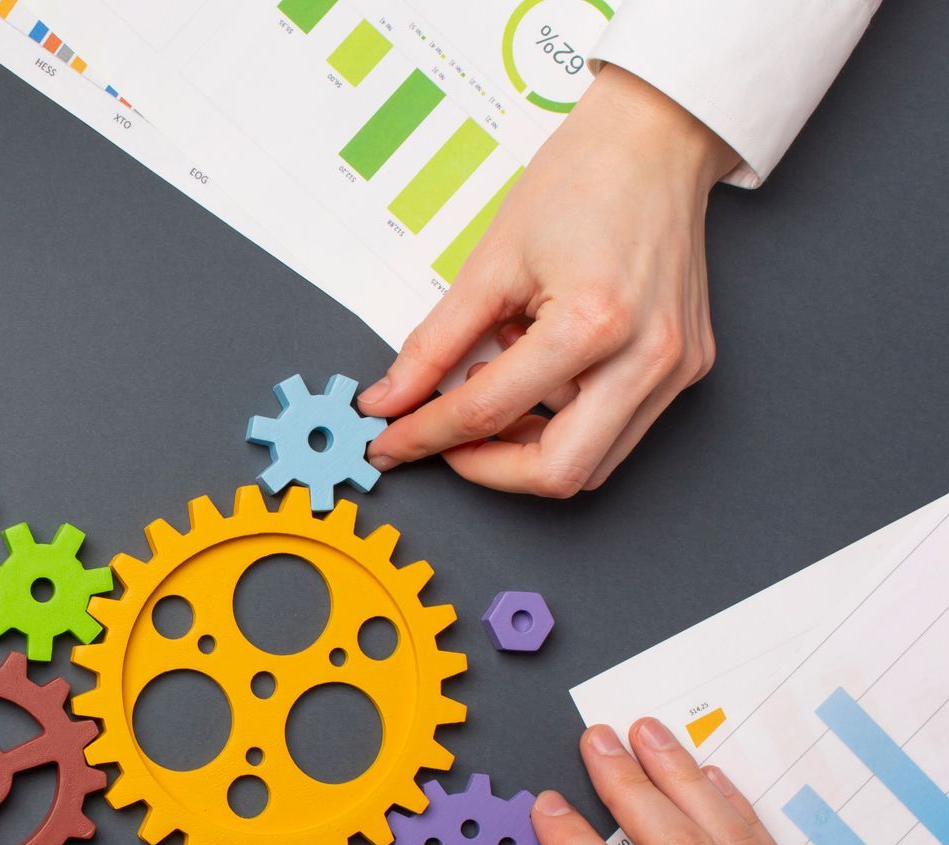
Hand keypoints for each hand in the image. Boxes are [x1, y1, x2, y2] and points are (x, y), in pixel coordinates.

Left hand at [357, 66, 735, 496]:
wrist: (655, 139)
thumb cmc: (581, 181)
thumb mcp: (490, 264)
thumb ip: (434, 345)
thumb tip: (390, 400)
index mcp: (594, 323)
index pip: (491, 412)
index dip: (428, 435)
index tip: (391, 442)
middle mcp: (648, 357)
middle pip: (560, 473)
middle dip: (489, 469)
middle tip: (444, 441)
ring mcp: (676, 367)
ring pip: (593, 464)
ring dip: (529, 450)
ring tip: (492, 393)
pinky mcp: (687, 366)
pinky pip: (618, 429)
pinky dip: (565, 422)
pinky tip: (536, 375)